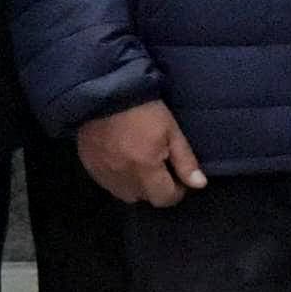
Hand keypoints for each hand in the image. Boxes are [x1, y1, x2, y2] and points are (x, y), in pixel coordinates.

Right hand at [77, 99, 204, 207]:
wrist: (104, 92)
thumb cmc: (143, 109)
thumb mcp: (171, 130)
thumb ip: (185, 161)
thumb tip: (199, 184)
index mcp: (145, 169)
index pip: (165, 199)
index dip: (176, 190)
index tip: (178, 176)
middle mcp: (123, 178)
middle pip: (145, 198)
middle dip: (156, 187)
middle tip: (159, 165)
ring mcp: (104, 175)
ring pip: (126, 194)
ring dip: (137, 185)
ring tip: (141, 163)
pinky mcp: (91, 168)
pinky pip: (109, 184)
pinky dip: (119, 178)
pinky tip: (122, 160)